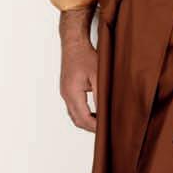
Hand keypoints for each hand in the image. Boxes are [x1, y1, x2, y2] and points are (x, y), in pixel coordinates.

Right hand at [59, 12, 96, 130]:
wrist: (74, 44)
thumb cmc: (84, 56)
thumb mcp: (98, 75)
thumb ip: (101, 94)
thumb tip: (107, 110)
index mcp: (72, 93)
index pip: (83, 118)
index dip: (96, 127)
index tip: (108, 129)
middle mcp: (66, 95)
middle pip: (77, 120)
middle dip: (91, 127)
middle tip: (106, 129)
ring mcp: (65, 93)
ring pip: (74, 115)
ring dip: (87, 121)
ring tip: (102, 122)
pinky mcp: (67, 90)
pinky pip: (74, 108)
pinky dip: (83, 114)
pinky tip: (95, 112)